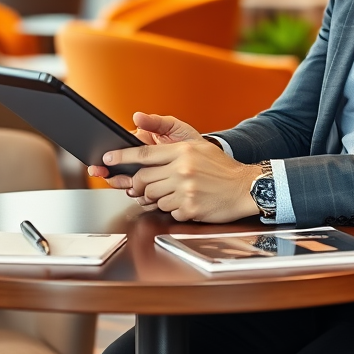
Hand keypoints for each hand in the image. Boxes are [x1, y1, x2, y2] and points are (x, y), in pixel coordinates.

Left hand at [88, 112, 260, 222]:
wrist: (245, 187)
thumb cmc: (221, 169)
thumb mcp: (198, 147)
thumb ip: (172, 147)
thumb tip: (145, 143)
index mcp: (182, 151)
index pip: (144, 153)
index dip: (122, 157)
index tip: (107, 159)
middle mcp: (182, 169)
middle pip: (143, 179)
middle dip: (137, 184)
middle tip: (140, 186)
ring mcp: (185, 190)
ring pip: (152, 197)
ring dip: (156, 198)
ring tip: (170, 193)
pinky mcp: (190, 208)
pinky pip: (168, 211)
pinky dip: (172, 209)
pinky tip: (184, 202)